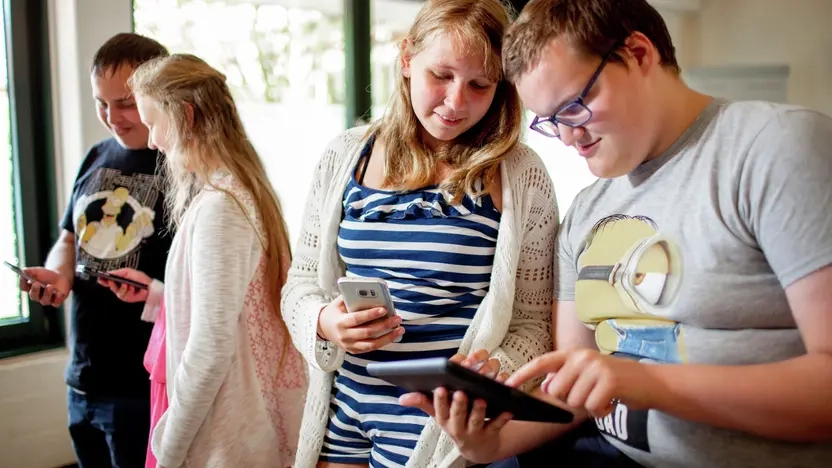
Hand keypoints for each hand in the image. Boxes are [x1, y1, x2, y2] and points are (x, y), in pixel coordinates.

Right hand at [18, 267, 70, 306]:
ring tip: (50, 286)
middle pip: (33, 296)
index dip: (22, 282)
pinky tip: (59, 293)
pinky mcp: (56, 302)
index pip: (23, 287)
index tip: (23, 276)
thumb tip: (24, 271)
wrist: (60, 277)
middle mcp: (37, 296)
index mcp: (30, 288)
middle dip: (34, 290)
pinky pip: (56, 303)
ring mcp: (46, 300)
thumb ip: (31, 271)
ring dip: (47, 293)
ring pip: (44, 301)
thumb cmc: (47, 275)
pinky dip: (58, 299)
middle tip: (36, 283)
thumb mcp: (39, 271)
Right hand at [97, 268, 150, 302]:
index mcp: (120, 280)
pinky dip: (129, 291)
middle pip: (111, 287)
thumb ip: (118, 272)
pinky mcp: (128, 298)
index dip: (104, 280)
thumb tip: (108, 273)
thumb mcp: (128, 272)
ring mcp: (124, 293)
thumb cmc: (141, 278)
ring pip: (117, 292)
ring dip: (122, 287)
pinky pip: (124, 295)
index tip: (100, 278)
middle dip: (111, 283)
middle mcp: (120, 287)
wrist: (150, 286)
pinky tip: (132, 288)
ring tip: (127, 284)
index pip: (109, 281)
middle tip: (111, 280)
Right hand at [317, 296, 403, 352]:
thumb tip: (372, 294)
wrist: (323, 327)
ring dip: (388, 338)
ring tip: (399, 329)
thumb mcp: (339, 302)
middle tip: (397, 318)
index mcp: (340, 322)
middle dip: (385, 325)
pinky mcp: (354, 350)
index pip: (357, 319)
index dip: (371, 314)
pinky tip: (392, 336)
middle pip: (367, 332)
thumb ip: (353, 298)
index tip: (384, 309)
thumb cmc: (335, 312)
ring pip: (371, 344)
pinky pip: (370, 348)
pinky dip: (382, 343)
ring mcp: (349, 345)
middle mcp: (344, 336)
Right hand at [399, 349, 511, 463]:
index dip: (439, 400)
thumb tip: (402, 398)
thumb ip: (423, 402)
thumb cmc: (457, 424)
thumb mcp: (439, 415)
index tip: (439, 388)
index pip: (439, 410)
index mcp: (444, 420)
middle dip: (458, 404)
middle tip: (460, 391)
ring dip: (478, 410)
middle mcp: (457, 428)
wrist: (477, 448)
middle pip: (457, 416)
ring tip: (481, 398)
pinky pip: (497, 426)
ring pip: (476, 421)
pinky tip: (506, 409)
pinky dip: (502, 418)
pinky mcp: (491, 434)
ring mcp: (474, 432)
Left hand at [505, 349, 664, 417]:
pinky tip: (610, 402)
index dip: (523, 374)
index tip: (507, 385)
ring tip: (601, 395)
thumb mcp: (585, 373)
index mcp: (572, 354)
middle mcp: (581, 357)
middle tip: (589, 393)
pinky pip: (591, 407)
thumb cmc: (612, 381)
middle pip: (556, 390)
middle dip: (570, 399)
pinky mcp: (609, 381)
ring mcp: (595, 367)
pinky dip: (600, 411)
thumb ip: (564, 378)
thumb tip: (544, 387)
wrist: (647, 382)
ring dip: (587, 406)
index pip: (541, 363)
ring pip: (573, 401)